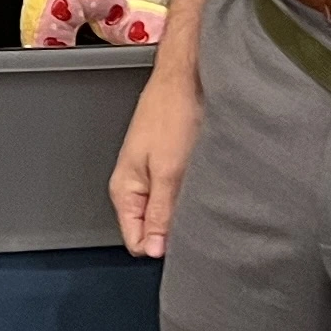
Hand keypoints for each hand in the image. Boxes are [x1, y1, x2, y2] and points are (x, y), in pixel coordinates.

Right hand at [109, 53, 202, 258]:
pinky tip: (205, 185)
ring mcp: (152, 177)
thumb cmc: (173, 115)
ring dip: (185, 211)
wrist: (186, 79)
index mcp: (125, 191)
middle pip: (151, 230)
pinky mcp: (168, 167)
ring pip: (167, 213)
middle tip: (199, 217)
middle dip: (174, 231)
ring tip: (203, 196)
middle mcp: (134, 187)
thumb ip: (159, 214)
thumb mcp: (168, 172)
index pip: (136, 242)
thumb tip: (152, 251)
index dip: (160, 247)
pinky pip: (177, 196)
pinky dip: (191, 196)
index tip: (185, 242)